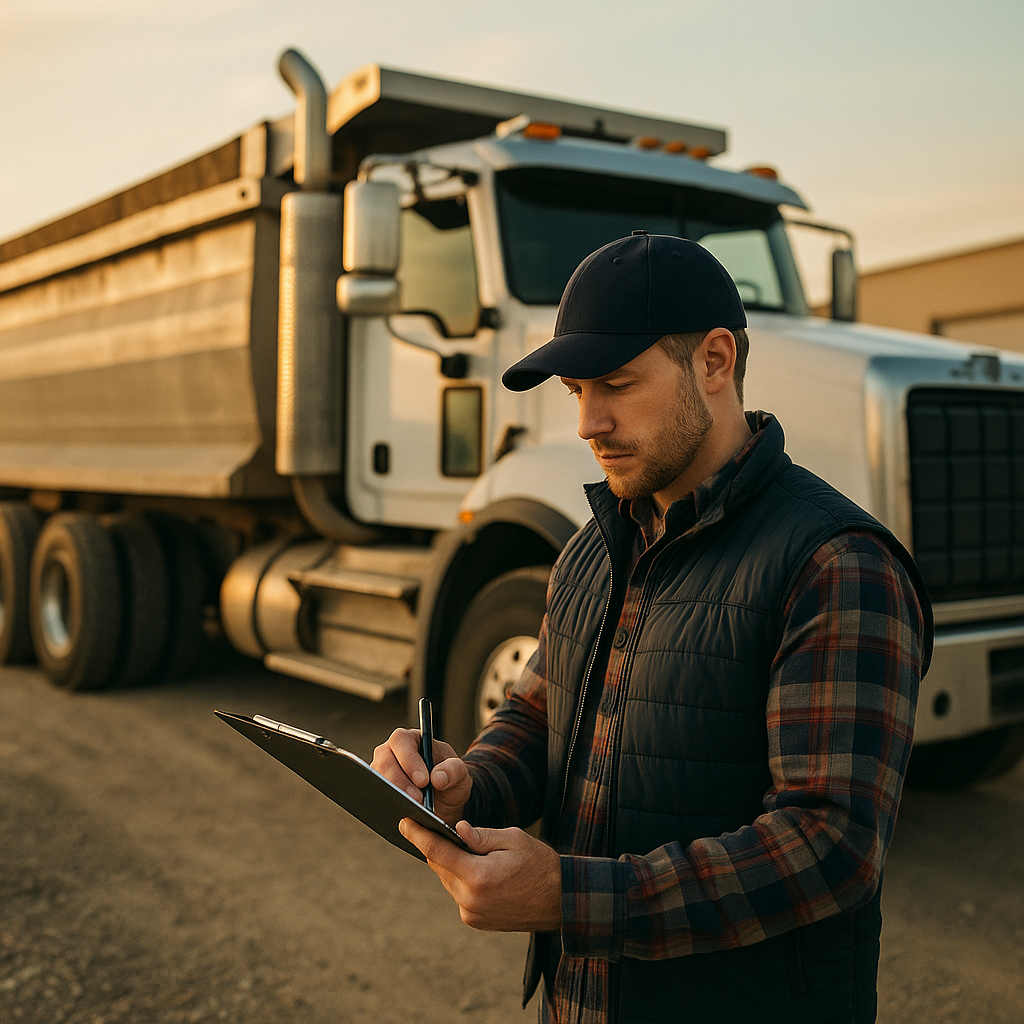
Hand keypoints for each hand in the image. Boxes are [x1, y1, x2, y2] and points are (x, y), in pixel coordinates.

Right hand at [371, 728, 471, 825]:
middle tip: (417, 799)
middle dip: (400, 781)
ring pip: (378, 779)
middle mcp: (391, 752)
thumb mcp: (459, 772)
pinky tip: (403, 812)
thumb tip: (437, 778)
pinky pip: (377, 795)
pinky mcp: (379, 788)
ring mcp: (382, 770)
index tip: (423, 781)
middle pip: (385, 761)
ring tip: (414, 807)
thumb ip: (452, 770)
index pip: (402, 741)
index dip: (409, 760)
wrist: (444, 798)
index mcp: (411, 739)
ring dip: (395, 794)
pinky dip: (389, 804)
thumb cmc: (449, 778)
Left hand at [399, 817, 560, 932]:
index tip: (403, 821)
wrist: (559, 901)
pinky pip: (458, 893)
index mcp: (478, 875)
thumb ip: (480, 835)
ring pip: (447, 880)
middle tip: (436, 827)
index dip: (417, 834)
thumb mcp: (513, 839)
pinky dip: (461, 879)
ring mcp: (470, 913)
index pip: (437, 851)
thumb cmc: (539, 864)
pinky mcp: (474, 921)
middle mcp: (469, 898)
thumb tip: (455, 829)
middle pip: (439, 866)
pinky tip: (477, 870)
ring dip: (451, 864)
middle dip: (437, 846)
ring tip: (465, 850)